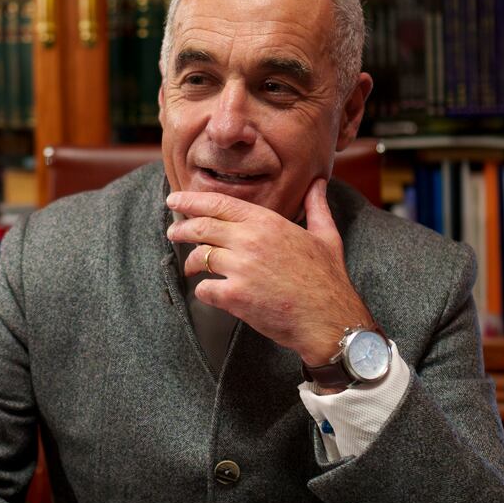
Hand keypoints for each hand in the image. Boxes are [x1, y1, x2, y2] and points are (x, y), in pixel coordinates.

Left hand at [167, 179, 373, 366]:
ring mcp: (241, 268)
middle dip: (181, 229)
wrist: (329, 318)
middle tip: (173, 232)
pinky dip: (204, 291)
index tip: (175, 200)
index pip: (220, 204)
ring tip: (189, 267)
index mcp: (268, 222)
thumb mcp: (326, 236)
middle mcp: (250, 240)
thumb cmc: (328, 279)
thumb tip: (318, 184)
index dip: (192, 201)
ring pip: (199, 258)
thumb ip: (316, 207)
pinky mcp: (235, 296)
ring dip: (191, 263)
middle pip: (201, 228)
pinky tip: (210, 293)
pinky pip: (205, 289)